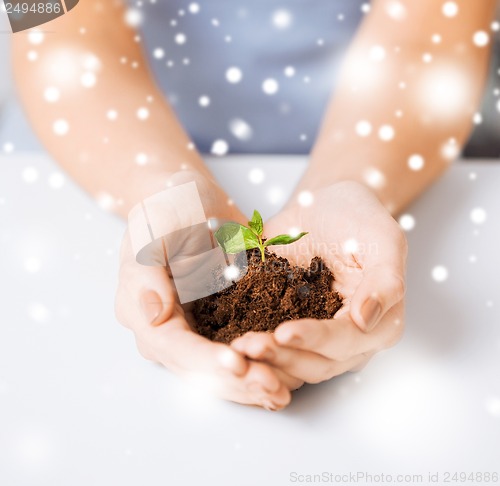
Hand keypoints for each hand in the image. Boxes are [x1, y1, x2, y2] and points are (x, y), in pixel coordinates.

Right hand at [115, 171, 299, 409]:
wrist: (191, 202)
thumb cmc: (167, 209)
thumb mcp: (152, 230)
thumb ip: (146, 273)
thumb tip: (153, 316)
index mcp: (146, 314)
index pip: (176, 347)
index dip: (205, 360)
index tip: (238, 363)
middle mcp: (170, 334)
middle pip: (201, 371)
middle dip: (237, 383)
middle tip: (272, 389)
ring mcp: (196, 333)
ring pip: (222, 372)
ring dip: (251, 386)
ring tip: (282, 394)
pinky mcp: (220, 327)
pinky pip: (240, 355)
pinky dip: (260, 369)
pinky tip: (285, 381)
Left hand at [231, 181, 406, 383]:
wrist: (325, 207)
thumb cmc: (359, 218)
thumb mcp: (382, 239)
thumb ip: (385, 280)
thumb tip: (366, 320)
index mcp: (379, 324)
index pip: (346, 341)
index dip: (316, 340)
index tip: (284, 333)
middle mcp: (348, 340)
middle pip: (316, 363)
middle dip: (281, 357)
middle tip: (248, 345)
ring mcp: (316, 337)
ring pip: (292, 363)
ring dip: (264, 360)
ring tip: (236, 347)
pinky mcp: (289, 326)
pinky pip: (272, 346)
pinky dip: (253, 349)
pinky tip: (229, 343)